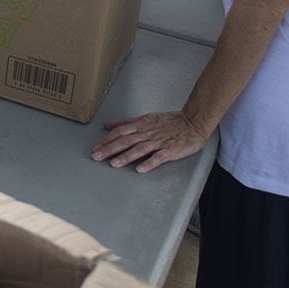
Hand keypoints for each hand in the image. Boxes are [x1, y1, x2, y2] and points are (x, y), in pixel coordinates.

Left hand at [91, 110, 208, 172]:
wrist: (193, 122)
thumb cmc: (169, 121)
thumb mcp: (145, 118)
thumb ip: (125, 122)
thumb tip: (108, 123)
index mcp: (141, 125)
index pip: (120, 132)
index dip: (107, 140)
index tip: (96, 148)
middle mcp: (147, 133)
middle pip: (126, 140)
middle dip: (110, 149)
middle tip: (97, 156)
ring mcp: (159, 142)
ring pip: (139, 149)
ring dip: (125, 156)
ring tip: (114, 163)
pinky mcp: (171, 150)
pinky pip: (158, 157)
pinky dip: (149, 163)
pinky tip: (140, 169)